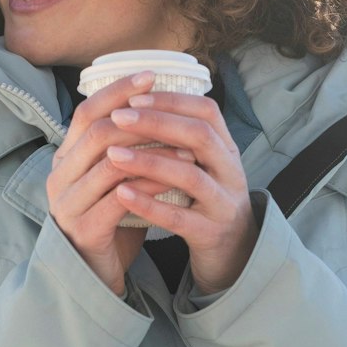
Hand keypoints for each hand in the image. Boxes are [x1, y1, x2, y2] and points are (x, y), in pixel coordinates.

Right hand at [48, 72, 195, 294]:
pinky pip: (119, 198)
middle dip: (138, 116)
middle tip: (172, 108)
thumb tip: (154, 107)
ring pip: (109, 163)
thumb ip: (121, 149)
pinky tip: (174, 178)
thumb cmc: (107, 223)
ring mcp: (68, 204)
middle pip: (96, 132)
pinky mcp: (84, 230)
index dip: (117, 91)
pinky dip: (149, 184)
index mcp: (64, 160)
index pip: (85, 112)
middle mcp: (59, 177)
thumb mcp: (111, 180)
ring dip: (150, 150)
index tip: (150, 75)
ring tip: (184, 143)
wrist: (92, 277)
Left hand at [105, 89, 256, 293]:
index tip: (135, 95)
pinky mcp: (211, 233)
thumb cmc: (206, 201)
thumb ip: (181, 137)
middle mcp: (230, 171)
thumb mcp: (203, 164)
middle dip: (157, 123)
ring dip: (149, 161)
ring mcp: (223, 203)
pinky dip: (149, 204)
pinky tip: (122, 193)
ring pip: (190, 175)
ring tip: (113, 155)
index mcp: (226, 149)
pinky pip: (179, 217)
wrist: (234, 251)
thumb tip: (139, 96)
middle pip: (199, 136)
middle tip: (119, 117)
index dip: (171, 100)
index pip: (206, 111)